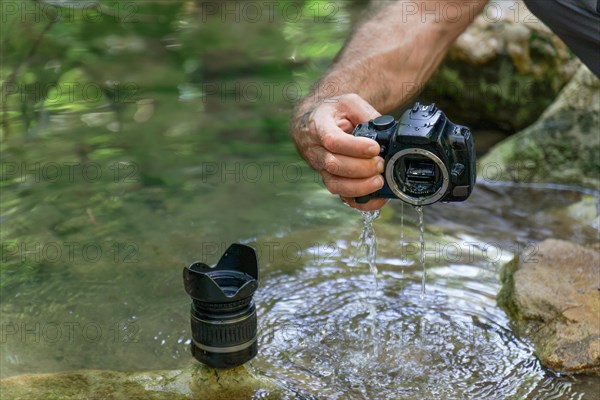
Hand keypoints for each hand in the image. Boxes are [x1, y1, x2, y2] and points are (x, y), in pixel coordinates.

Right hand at [291, 93, 387, 210]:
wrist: (312, 123)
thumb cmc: (331, 113)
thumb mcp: (348, 103)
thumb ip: (366, 114)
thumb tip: (387, 131)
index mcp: (319, 127)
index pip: (333, 140)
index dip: (354, 147)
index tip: (374, 148)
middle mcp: (316, 151)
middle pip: (334, 165)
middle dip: (361, 168)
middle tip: (380, 163)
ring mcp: (322, 169)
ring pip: (336, 185)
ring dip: (360, 187)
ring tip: (379, 181)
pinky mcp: (331, 180)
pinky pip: (343, 197)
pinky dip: (361, 202)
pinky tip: (378, 199)